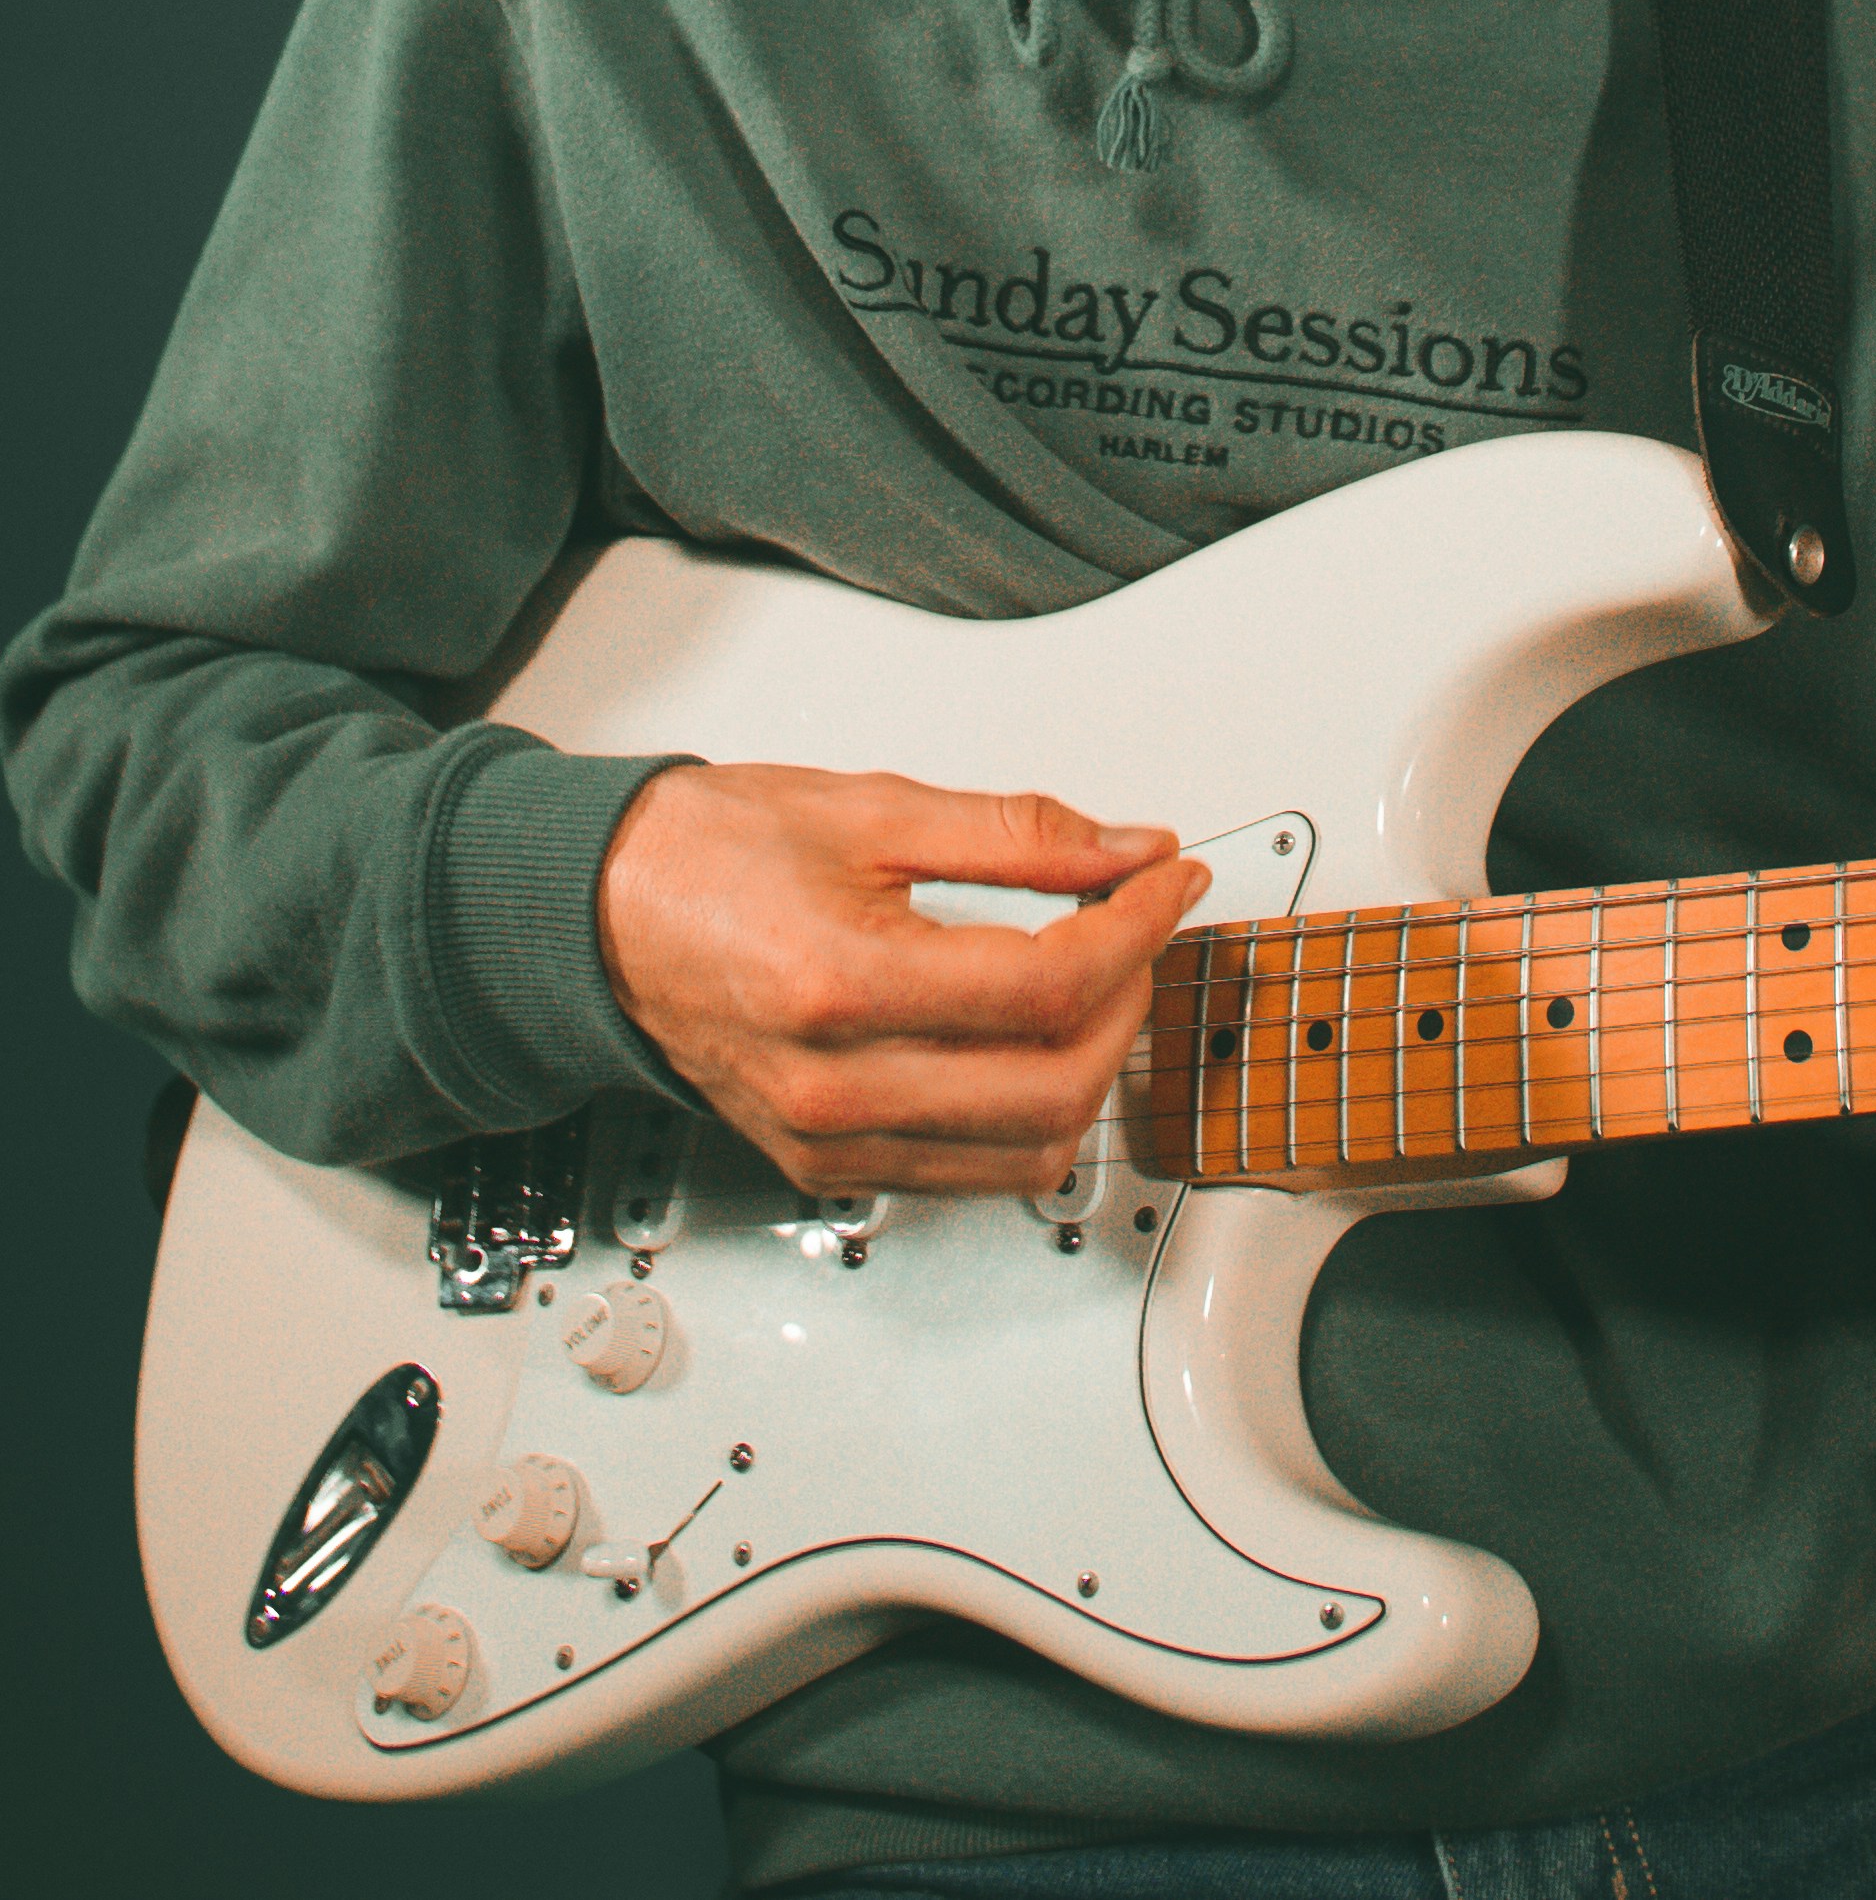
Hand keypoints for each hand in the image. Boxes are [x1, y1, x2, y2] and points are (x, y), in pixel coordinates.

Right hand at [596, 763, 1206, 1196]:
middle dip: (1129, 999)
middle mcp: (834, 1087)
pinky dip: (1032, 1115)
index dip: (1136, 926)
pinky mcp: (826, 1167)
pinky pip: (972, 1174)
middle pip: (1054, 1085)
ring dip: (1092, 1069)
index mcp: (841, 985)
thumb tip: (1126, 850)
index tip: (1167, 880)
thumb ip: (1017, 834)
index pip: (1047, 984)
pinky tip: (1037, 1039)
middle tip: (1139, 924)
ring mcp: (829, 1141)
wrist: (600, 915)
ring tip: (1097, 981)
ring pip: (1028, 1154)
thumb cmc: (708, 855)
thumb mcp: (874, 809)